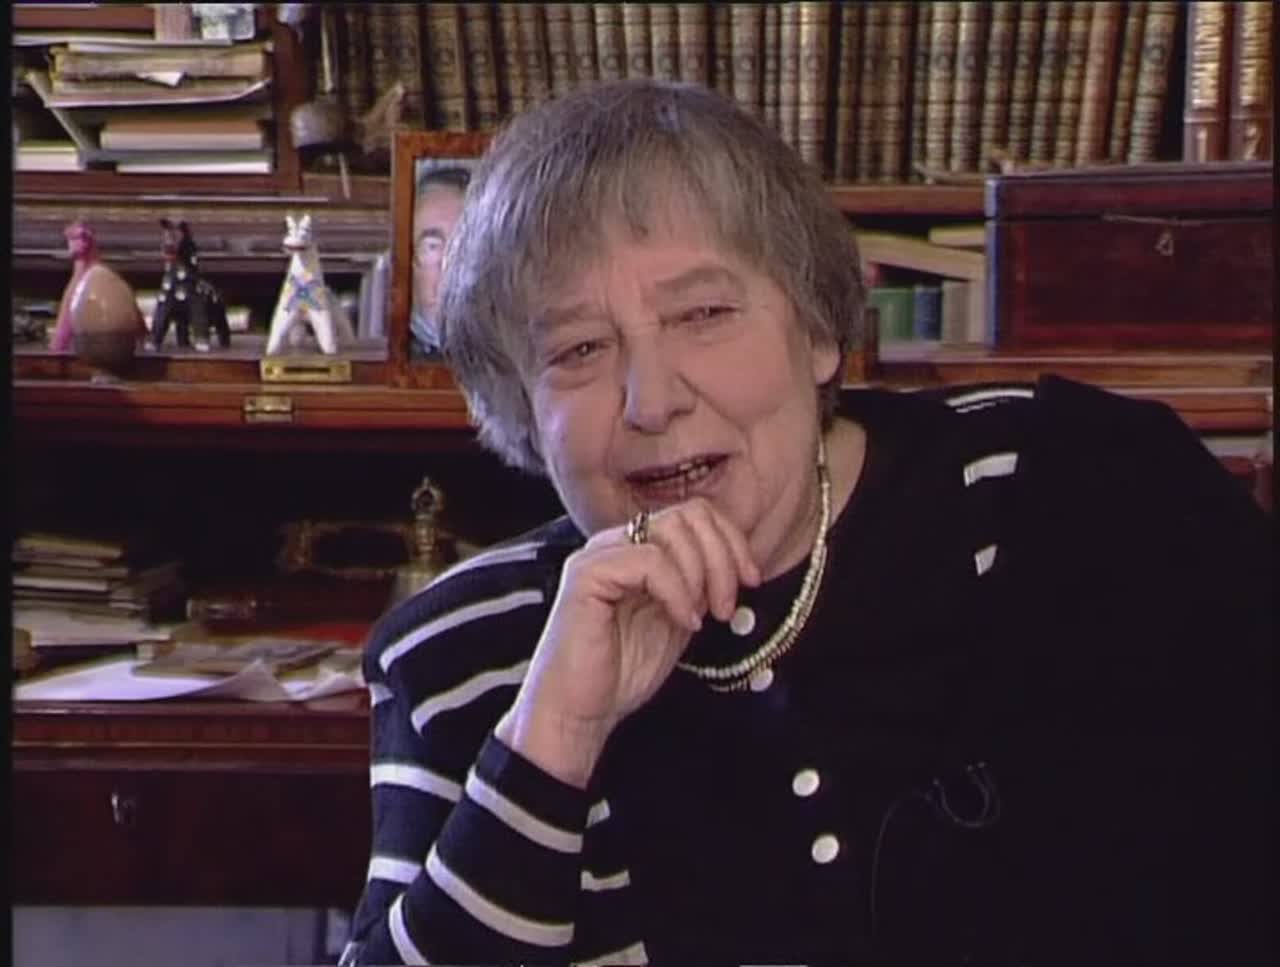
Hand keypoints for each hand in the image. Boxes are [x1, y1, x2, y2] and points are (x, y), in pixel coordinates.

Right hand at [496, 497, 761, 786]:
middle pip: (689, 514)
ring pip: (671, 528)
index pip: (694, 514)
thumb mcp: (679, 621)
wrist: (578, 713)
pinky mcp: (587, 574)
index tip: (751, 580)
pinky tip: (682, 621)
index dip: (731, 541)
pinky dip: (677, 590)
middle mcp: (617, 543)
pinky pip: (648, 560)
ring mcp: (600, 555)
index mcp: (638, 550)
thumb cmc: (622, 673)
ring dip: (702, 573)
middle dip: (723, 557)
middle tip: (725, 605)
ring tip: (702, 616)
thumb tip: (738, 566)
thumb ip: (699, 588)